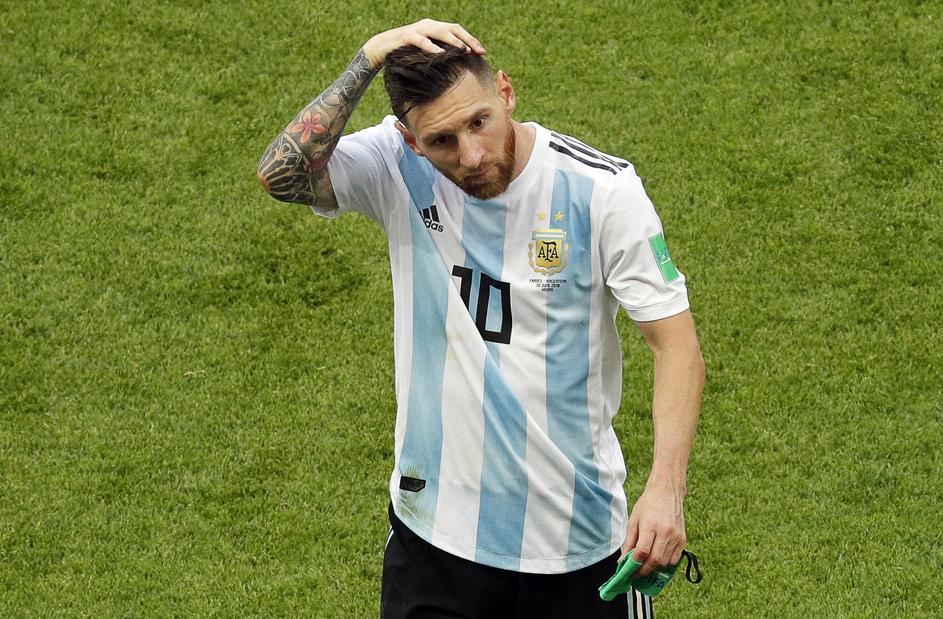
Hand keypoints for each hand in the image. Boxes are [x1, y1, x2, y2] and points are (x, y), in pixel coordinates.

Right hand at [362, 19, 485, 68]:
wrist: (381, 48)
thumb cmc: (407, 53)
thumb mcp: (426, 53)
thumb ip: (441, 54)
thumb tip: (459, 67)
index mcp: (435, 28)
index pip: (457, 30)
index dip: (471, 40)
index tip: (483, 53)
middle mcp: (428, 25)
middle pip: (453, 29)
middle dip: (468, 40)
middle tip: (479, 52)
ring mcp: (418, 30)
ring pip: (440, 32)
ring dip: (454, 41)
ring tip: (464, 50)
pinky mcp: (406, 37)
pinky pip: (421, 41)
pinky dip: (432, 47)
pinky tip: (441, 54)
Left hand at [621, 482, 686, 576]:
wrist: (667, 491)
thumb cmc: (648, 504)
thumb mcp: (633, 520)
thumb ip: (629, 542)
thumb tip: (622, 561)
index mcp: (650, 526)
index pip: (642, 552)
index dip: (634, 565)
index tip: (627, 571)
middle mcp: (665, 532)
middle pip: (655, 561)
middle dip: (644, 571)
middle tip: (635, 573)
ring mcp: (676, 537)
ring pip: (665, 563)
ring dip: (654, 568)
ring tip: (645, 565)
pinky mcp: (683, 539)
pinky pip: (674, 560)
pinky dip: (665, 564)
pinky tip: (657, 559)